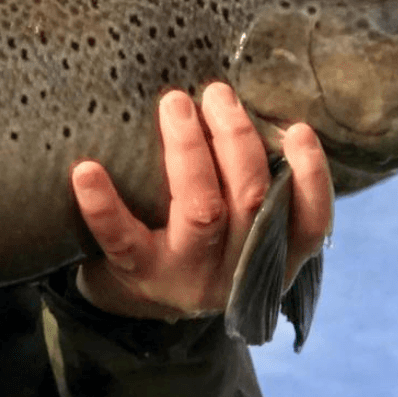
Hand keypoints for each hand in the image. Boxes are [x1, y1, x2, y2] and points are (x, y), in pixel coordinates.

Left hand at [71, 83, 332, 320]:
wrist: (130, 303)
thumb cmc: (190, 244)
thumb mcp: (234, 230)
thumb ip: (250, 187)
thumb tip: (244, 109)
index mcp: (269, 258)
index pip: (309, 225)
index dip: (312, 178)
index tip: (300, 130)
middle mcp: (234, 271)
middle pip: (252, 201)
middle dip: (236, 138)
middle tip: (217, 93)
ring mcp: (185, 275)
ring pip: (202, 211)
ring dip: (190, 150)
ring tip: (175, 104)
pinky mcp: (137, 274)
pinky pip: (122, 238)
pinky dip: (104, 203)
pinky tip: (85, 170)